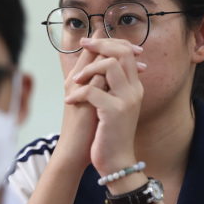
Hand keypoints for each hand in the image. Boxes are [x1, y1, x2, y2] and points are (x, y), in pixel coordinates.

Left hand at [65, 37, 145, 174]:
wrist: (115, 161)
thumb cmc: (107, 133)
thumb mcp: (108, 103)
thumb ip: (106, 83)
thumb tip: (94, 61)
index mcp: (133, 87)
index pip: (126, 52)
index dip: (107, 42)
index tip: (88, 41)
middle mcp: (134, 90)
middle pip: (122, 52)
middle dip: (100, 45)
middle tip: (83, 46)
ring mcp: (126, 100)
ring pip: (110, 66)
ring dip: (88, 70)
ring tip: (76, 83)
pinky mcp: (115, 112)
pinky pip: (94, 91)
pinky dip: (78, 94)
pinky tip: (70, 101)